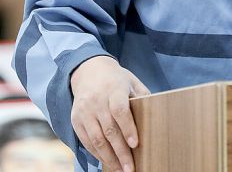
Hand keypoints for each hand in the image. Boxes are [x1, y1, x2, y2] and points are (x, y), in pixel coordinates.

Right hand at [70, 56, 150, 171]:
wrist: (88, 70)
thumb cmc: (116, 79)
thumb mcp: (132, 81)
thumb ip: (143, 97)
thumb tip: (156, 116)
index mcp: (113, 89)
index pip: (120, 110)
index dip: (128, 128)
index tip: (136, 144)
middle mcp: (96, 101)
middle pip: (109, 130)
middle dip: (120, 152)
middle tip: (130, 168)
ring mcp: (84, 111)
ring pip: (96, 139)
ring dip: (109, 158)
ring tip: (120, 170)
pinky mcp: (75, 120)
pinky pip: (86, 140)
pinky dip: (97, 154)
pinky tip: (107, 162)